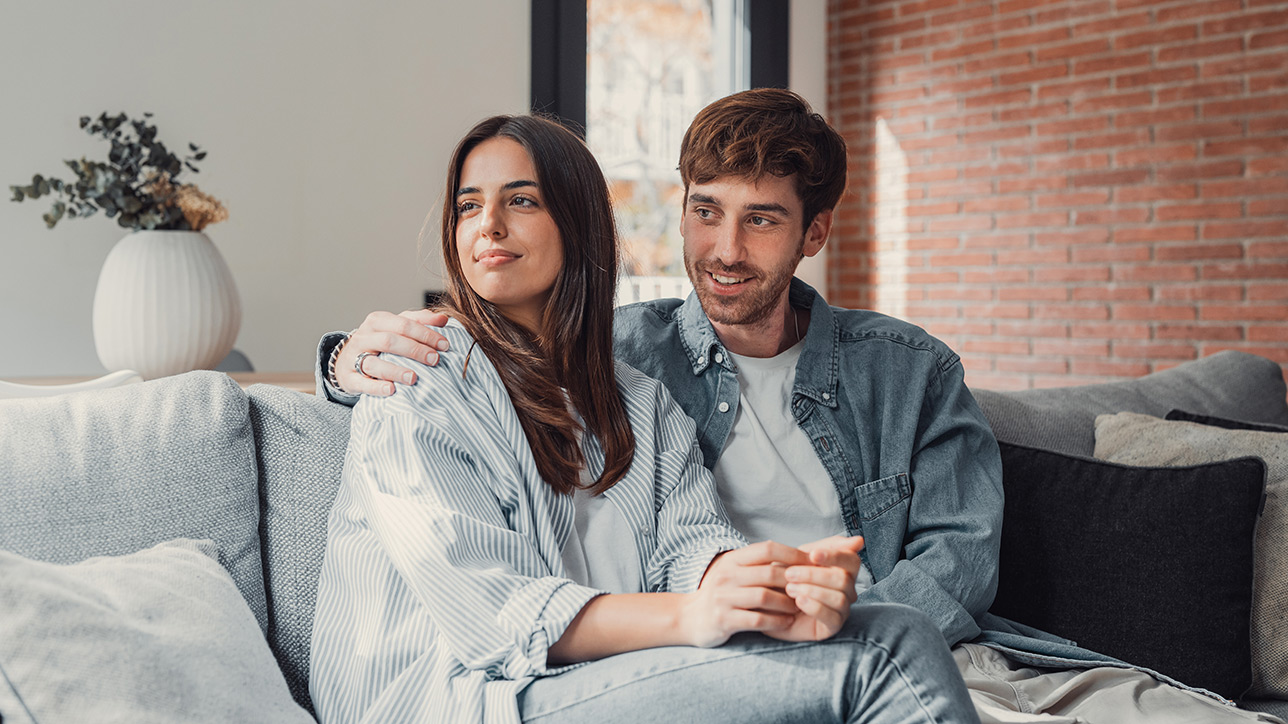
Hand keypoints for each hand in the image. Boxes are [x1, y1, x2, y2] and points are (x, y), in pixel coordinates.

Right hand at [335, 309, 450, 395]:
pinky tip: (391, 390)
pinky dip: (376, 387)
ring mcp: (353, 358)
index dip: (425, 334)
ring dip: (395, 370)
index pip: (404, 324)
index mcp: (377, 321)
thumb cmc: (378, 342)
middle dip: (414, 350)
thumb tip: (443, 319)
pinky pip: (361, 383)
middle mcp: (364, 337)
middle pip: (389, 341)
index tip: (445, 345)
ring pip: (373, 363)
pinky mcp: (348, 378)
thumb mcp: (396, 327)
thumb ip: (419, 321)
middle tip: (435, 360)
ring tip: (413, 378)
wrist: (345, 360)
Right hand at [681, 541, 812, 647]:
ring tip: (800, 607)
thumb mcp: (735, 572)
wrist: (690, 618)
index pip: (767, 548)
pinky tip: (787, 622)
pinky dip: (777, 621)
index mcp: (732, 560)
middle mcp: (726, 576)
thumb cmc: (722, 594)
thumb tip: (798, 558)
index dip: (793, 554)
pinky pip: (757, 620)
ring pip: (765, 597)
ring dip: (788, 603)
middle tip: (812, 589)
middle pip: (769, 573)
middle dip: (795, 581)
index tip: (813, 563)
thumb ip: (759, 565)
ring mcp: (724, 598)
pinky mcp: (724, 620)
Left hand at [767, 535, 864, 642]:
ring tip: (789, 588)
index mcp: (844, 570)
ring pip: (839, 598)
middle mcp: (848, 590)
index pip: (852, 560)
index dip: (834, 556)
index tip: (812, 554)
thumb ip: (829, 546)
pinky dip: (814, 607)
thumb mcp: (804, 555)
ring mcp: (842, 610)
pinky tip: (798, 601)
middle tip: (788, 574)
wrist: (769, 600)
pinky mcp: (832, 627)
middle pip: (843, 579)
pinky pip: (832, 617)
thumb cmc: (788, 576)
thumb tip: (859, 541)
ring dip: (811, 590)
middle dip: (813, 575)